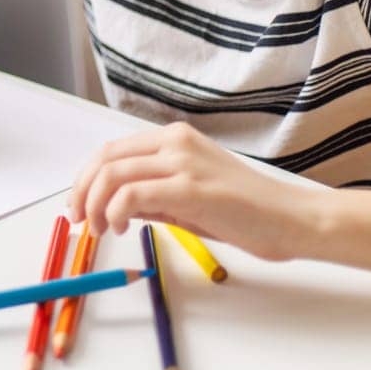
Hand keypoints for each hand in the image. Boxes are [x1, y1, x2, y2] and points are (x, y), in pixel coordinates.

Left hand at [66, 122, 315, 261]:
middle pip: (105, 158)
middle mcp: (175, 142)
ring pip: (113, 174)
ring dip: (94, 205)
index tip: (79, 207)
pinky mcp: (190, 187)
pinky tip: (122, 229)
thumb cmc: (246, 212)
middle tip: (79, 221)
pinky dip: (115, 212)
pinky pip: (132, 194)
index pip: (112, 151)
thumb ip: (154, 196)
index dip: (86, 179)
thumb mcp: (189, 198)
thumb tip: (115, 206)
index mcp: (175, 139)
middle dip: (81, 191)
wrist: (292, 220)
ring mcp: (183, 161)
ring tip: (99, 231)